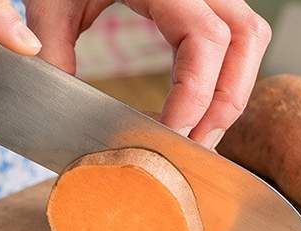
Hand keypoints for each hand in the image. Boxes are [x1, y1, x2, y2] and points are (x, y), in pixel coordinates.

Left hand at [25, 0, 270, 148]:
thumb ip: (51, 43)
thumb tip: (57, 101)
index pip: (206, 38)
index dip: (196, 93)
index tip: (170, 133)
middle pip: (245, 38)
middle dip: (226, 100)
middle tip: (195, 146)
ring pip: (249, 37)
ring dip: (232, 90)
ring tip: (199, 134)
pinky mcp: (201, 0)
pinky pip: (232, 36)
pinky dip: (222, 76)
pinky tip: (196, 109)